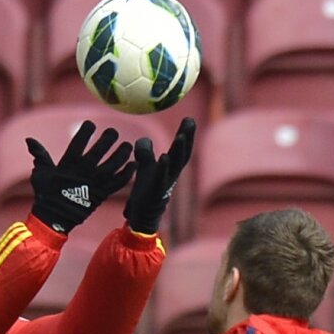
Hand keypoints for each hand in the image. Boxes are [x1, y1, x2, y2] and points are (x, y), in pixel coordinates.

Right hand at [27, 120, 134, 233]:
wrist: (54, 220)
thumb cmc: (46, 195)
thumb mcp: (40, 173)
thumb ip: (39, 155)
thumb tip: (29, 140)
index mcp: (69, 162)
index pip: (80, 140)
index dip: (87, 130)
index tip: (91, 125)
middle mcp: (84, 170)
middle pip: (101, 149)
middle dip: (109, 138)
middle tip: (113, 132)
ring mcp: (95, 182)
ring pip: (114, 163)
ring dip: (122, 153)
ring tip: (127, 146)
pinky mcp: (103, 194)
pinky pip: (119, 182)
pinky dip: (127, 173)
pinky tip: (133, 165)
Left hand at [123, 116, 195, 234]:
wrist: (143, 215)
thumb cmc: (147, 189)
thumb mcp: (146, 167)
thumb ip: (146, 152)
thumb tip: (144, 139)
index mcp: (171, 167)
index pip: (181, 148)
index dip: (187, 134)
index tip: (189, 118)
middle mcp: (171, 174)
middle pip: (183, 153)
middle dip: (187, 137)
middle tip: (190, 121)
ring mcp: (164, 183)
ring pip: (175, 165)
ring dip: (178, 150)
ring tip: (181, 136)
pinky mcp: (155, 191)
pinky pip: (160, 178)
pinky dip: (163, 167)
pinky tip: (164, 157)